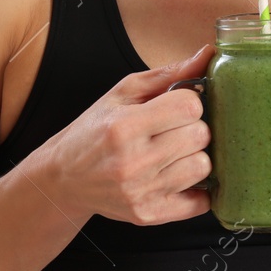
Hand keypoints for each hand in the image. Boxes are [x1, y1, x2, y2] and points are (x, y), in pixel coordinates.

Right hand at [40, 44, 215, 224]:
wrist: (63, 179)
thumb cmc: (94, 131)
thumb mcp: (122, 94)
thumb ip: (167, 74)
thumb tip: (207, 55)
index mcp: (124, 126)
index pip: (190, 107)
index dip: (188, 102)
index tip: (176, 106)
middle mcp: (132, 162)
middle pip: (200, 136)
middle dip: (193, 128)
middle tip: (174, 130)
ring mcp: (141, 192)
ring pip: (203, 167)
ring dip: (194, 157)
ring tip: (173, 153)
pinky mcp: (148, 215)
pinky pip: (200, 203)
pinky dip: (196, 189)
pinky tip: (177, 177)